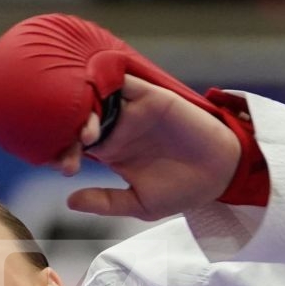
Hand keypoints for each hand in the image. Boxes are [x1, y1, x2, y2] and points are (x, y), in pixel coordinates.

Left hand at [50, 76, 241, 219]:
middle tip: (76, 149)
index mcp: (112, 151)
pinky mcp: (151, 97)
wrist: (221, 174)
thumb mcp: (140, 204)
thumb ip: (106, 202)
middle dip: (71, 129)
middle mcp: (118, 127)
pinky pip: (123, 81)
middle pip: (81, 119)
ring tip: (89, 131)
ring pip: (97, 98)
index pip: (75, 145)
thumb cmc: (183, 190)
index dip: (63, 152)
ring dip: (88, 108)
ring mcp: (133, 111)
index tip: (64, 168)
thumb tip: (70, 201)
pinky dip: (108, 82)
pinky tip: (99, 95)